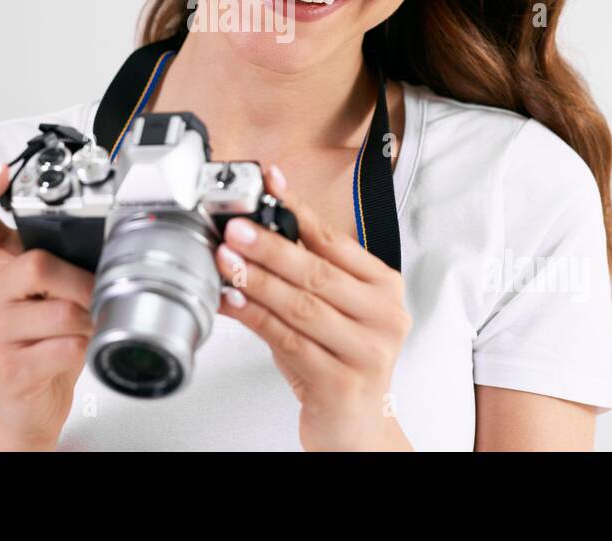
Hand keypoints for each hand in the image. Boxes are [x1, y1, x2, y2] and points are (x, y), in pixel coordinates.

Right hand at [0, 161, 95, 450]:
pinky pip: (62, 347)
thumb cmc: (47, 342)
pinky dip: (83, 349)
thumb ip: (65, 260)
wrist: (29, 403)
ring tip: (90, 328)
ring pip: (58, 311)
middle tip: (99, 294)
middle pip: (36, 264)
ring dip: (89, 319)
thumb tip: (104, 237)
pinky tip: (77, 353)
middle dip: (81, 281)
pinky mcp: (9, 367)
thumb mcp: (55, 292)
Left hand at [213, 165, 413, 450]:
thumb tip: (256, 229)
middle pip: (317, 273)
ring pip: (301, 306)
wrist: (356, 427)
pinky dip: (254, 318)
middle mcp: (383, 317)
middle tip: (237, 227)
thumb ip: (305, 273)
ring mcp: (365, 351)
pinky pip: (287, 341)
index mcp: (384, 289)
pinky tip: (232, 302)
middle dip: (271, 246)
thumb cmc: (340, 361)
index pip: (335, 241)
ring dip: (257, 280)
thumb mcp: (333, 311)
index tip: (271, 184)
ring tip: (227, 261)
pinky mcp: (340, 382)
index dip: (299, 210)